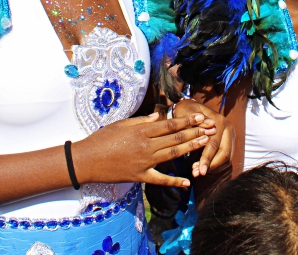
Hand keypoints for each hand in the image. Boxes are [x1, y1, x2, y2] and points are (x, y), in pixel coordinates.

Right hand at [72, 112, 214, 187]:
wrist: (87, 160)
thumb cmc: (102, 139)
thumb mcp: (121, 124)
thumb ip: (142, 121)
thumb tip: (159, 116)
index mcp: (141, 130)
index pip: (169, 125)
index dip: (186, 120)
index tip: (200, 117)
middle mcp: (146, 146)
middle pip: (175, 138)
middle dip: (195, 132)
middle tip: (210, 128)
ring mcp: (144, 162)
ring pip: (172, 155)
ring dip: (190, 149)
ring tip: (205, 143)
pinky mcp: (140, 176)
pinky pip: (160, 179)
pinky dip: (174, 181)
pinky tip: (187, 182)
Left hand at [171, 99, 234, 177]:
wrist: (192, 108)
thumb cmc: (187, 111)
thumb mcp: (187, 113)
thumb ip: (195, 122)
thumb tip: (206, 126)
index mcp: (220, 121)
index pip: (214, 144)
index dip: (206, 159)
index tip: (198, 171)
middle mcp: (229, 128)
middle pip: (224, 153)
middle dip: (211, 166)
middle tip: (197, 174)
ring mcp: (231, 136)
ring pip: (227, 158)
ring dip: (213, 167)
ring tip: (197, 172)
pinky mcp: (229, 142)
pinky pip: (226, 159)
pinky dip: (215, 165)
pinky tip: (203, 167)